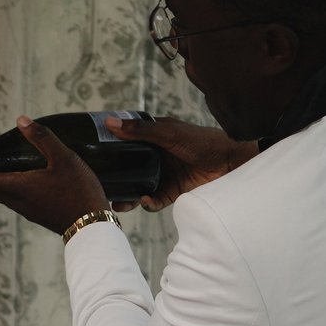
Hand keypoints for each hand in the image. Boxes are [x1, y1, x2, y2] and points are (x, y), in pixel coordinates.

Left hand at [0, 117, 109, 234]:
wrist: (92, 227)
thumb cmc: (79, 193)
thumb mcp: (64, 159)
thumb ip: (43, 139)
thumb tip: (21, 121)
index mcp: (15, 186)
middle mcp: (14, 199)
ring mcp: (24, 207)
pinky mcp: (33, 210)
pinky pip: (8, 195)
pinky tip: (6, 177)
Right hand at [103, 115, 258, 211]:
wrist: (232, 163)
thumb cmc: (204, 141)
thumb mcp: (169, 133)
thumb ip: (140, 130)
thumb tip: (110, 122)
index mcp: (154, 136)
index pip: (126, 140)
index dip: (111, 147)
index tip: (93, 154)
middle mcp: (156, 155)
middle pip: (129, 167)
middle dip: (116, 178)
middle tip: (102, 186)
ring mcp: (164, 173)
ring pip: (139, 186)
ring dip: (129, 196)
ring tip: (119, 203)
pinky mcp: (173, 190)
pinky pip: (155, 199)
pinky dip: (149, 203)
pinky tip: (146, 201)